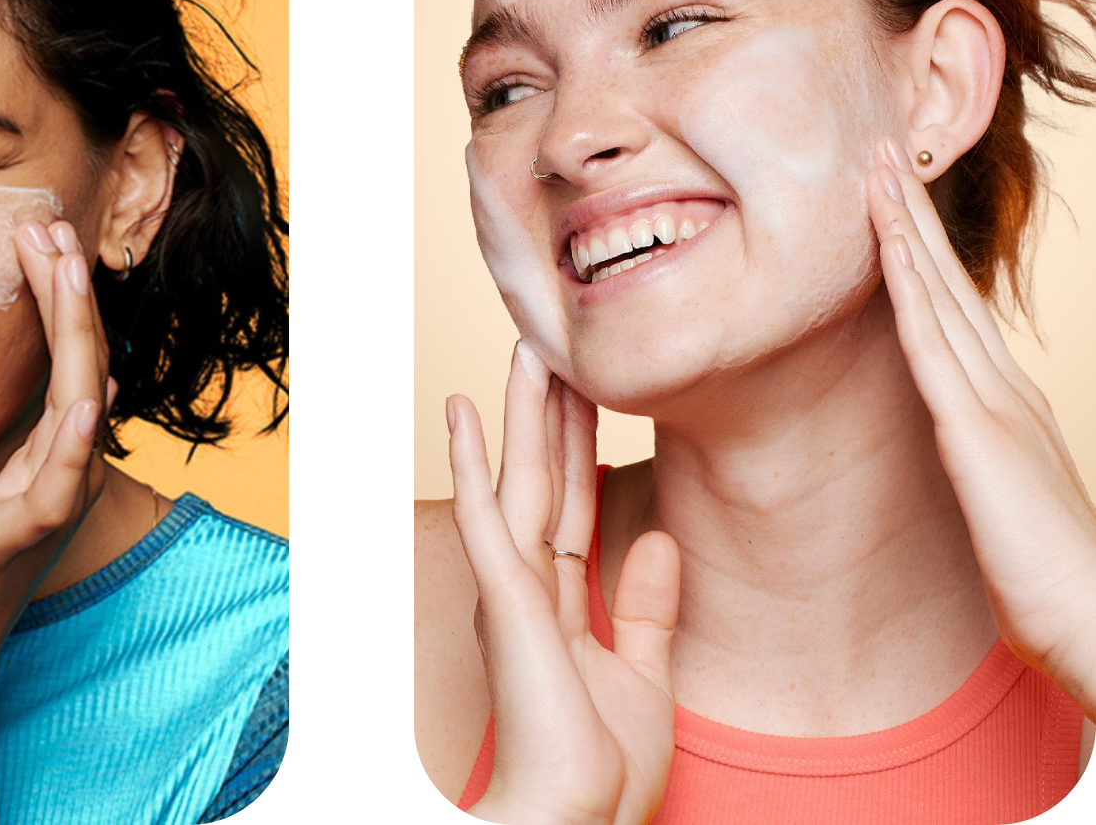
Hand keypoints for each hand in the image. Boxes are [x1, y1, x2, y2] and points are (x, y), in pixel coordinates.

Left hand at [0, 220, 114, 702]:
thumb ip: (11, 439)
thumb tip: (62, 389)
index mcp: (50, 457)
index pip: (67, 358)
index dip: (60, 295)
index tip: (40, 235)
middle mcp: (63, 472)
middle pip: (83, 361)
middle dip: (71, 291)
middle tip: (53, 224)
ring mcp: (49, 503)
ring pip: (80, 399)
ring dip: (75, 329)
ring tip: (62, 266)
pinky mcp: (21, 535)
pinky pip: (58, 477)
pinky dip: (74, 433)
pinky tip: (81, 393)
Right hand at [446, 341, 677, 824]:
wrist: (579, 818)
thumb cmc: (603, 771)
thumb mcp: (645, 676)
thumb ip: (649, 608)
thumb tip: (662, 538)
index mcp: (557, 605)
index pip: (573, 507)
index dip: (582, 447)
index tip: (591, 391)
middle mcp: (526, 588)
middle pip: (545, 481)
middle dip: (553, 414)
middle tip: (557, 344)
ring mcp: (511, 589)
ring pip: (518, 480)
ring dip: (520, 413)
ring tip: (525, 349)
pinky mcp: (505, 597)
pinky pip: (486, 515)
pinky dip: (468, 459)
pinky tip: (458, 410)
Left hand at [867, 136, 1095, 708]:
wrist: (1093, 622)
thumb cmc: (1044, 583)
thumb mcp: (996, 506)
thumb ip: (975, 468)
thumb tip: (949, 456)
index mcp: (1004, 405)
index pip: (953, 310)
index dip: (922, 250)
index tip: (892, 197)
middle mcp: (1004, 388)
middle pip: (946, 282)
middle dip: (910, 213)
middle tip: (882, 146)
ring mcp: (994, 402)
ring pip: (938, 295)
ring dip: (904, 227)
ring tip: (877, 165)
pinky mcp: (978, 430)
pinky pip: (933, 344)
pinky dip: (911, 289)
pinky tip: (889, 247)